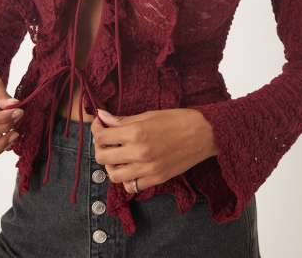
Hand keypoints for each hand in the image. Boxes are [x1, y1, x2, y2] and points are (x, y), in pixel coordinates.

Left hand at [91, 107, 216, 193]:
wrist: (204, 133)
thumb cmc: (178, 119)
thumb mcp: (149, 115)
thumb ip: (123, 120)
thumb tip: (102, 117)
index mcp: (136, 133)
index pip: (102, 136)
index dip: (97, 129)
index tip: (100, 125)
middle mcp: (139, 153)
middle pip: (102, 156)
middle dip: (100, 147)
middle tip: (106, 140)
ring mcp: (147, 169)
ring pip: (113, 175)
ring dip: (111, 165)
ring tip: (118, 155)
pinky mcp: (156, 180)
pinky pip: (131, 186)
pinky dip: (127, 178)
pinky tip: (131, 166)